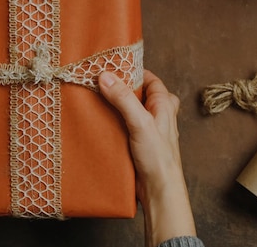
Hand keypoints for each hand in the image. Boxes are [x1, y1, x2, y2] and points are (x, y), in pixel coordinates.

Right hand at [99, 70, 195, 246]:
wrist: (158, 191)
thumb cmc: (158, 158)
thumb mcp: (141, 123)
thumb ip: (124, 99)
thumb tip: (105, 76)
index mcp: (163, 103)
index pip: (147, 77)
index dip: (130, 70)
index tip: (110, 65)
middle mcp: (155, 113)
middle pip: (135, 92)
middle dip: (117, 86)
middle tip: (97, 80)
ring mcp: (145, 127)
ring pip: (126, 108)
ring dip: (111, 105)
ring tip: (92, 97)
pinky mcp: (134, 140)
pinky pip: (120, 124)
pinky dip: (109, 120)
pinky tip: (96, 120)